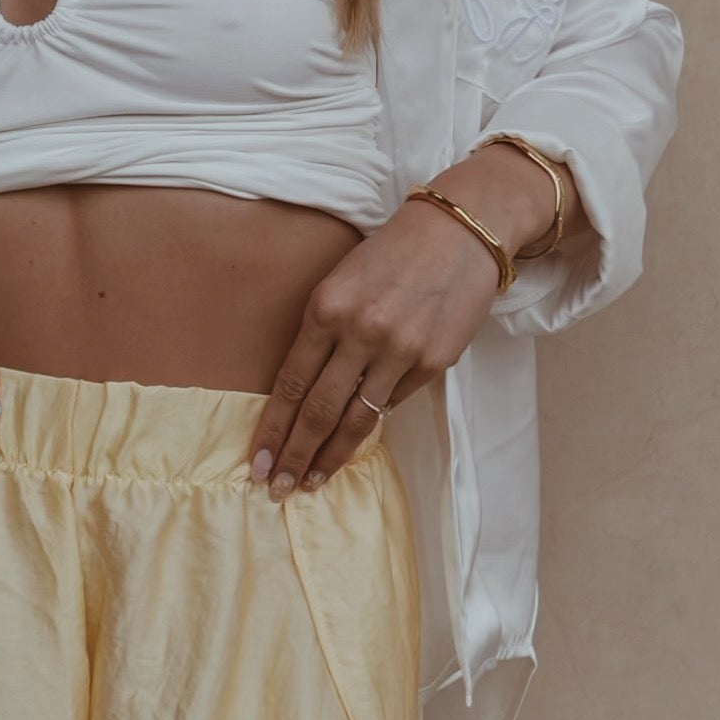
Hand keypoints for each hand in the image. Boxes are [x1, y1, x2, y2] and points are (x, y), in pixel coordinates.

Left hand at [251, 198, 505, 493]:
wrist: (460, 231)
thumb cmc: (393, 254)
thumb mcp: (342, 280)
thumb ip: (323, 332)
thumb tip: (305, 392)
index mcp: (327, 308)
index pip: (292, 383)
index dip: (273, 429)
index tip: (259, 462)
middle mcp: (360, 332)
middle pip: (319, 411)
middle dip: (295, 455)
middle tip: (277, 489)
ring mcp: (400, 350)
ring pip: (357, 420)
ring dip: (331, 457)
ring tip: (312, 482)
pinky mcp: (433, 362)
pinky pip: (394, 403)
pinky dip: (372, 421)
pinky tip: (355, 440)